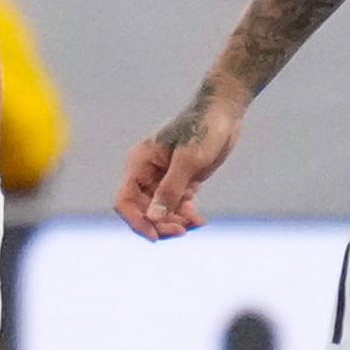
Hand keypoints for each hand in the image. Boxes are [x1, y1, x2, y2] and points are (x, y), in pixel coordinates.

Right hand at [116, 83, 239, 239]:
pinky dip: (186, 216)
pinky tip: (199, 221)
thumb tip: (153, 217)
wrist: (224, 112)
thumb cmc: (204, 128)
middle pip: (143, 210)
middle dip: (160, 223)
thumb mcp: (188, 160)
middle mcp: (147, 172)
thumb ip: (170, 190)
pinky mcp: (181, 181)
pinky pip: (177, 206)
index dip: (136, 221)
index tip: (155, 236)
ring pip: (160, 211)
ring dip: (175, 222)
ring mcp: (164, 178)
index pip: (125, 199)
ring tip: (195, 224)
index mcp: (140, 162)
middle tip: (182, 230)